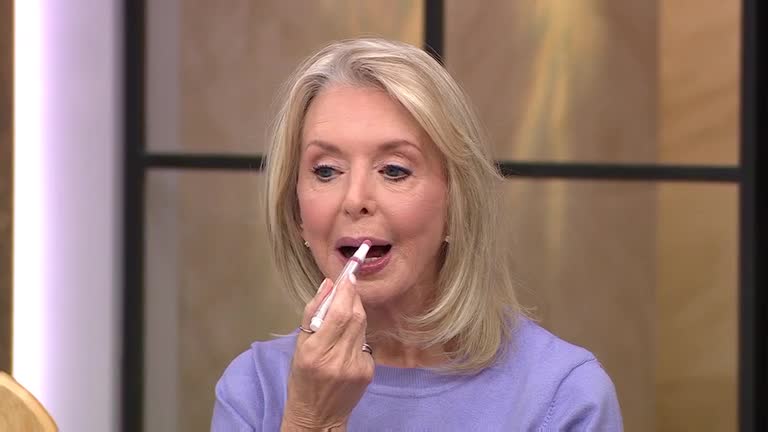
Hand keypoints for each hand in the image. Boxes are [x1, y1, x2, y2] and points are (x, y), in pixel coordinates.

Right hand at [281, 275, 373, 430]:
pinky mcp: (368, 371)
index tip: (348, 274)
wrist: (318, 417)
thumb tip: (328, 284)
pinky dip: (357, 334)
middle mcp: (338, 358)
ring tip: (343, 314)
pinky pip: (365, 342)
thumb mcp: (299, 346)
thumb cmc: (302, 379)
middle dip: (353, 297)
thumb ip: (312, 313)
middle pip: (356, 316)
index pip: (339, 313)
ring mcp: (356, 366)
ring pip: (362, 326)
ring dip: (355, 313)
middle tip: (348, 286)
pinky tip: (347, 341)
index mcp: (316, 351)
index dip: (347, 291)